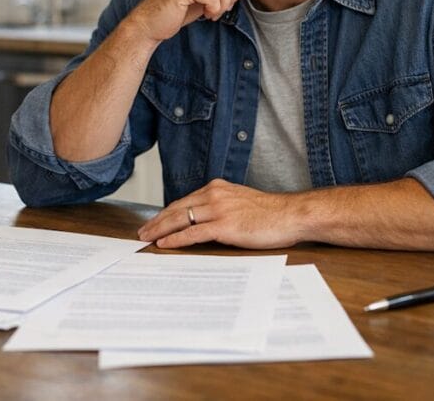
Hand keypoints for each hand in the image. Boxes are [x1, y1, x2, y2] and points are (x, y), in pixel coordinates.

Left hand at [137, 179, 300, 249]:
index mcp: (217, 188)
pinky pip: (193, 233)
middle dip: (156, 221)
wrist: (291, 215)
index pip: (184, 201)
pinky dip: (176, 239)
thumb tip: (206, 221)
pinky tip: (164, 244)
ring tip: (146, 239)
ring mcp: (219, 210)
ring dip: (160, 230)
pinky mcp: (225, 225)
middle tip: (142, 232)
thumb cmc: (271, 213)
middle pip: (177, 209)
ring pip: (181, 220)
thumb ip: (222, 207)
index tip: (154, 222)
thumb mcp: (241, 202)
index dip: (166, 213)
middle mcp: (214, 195)